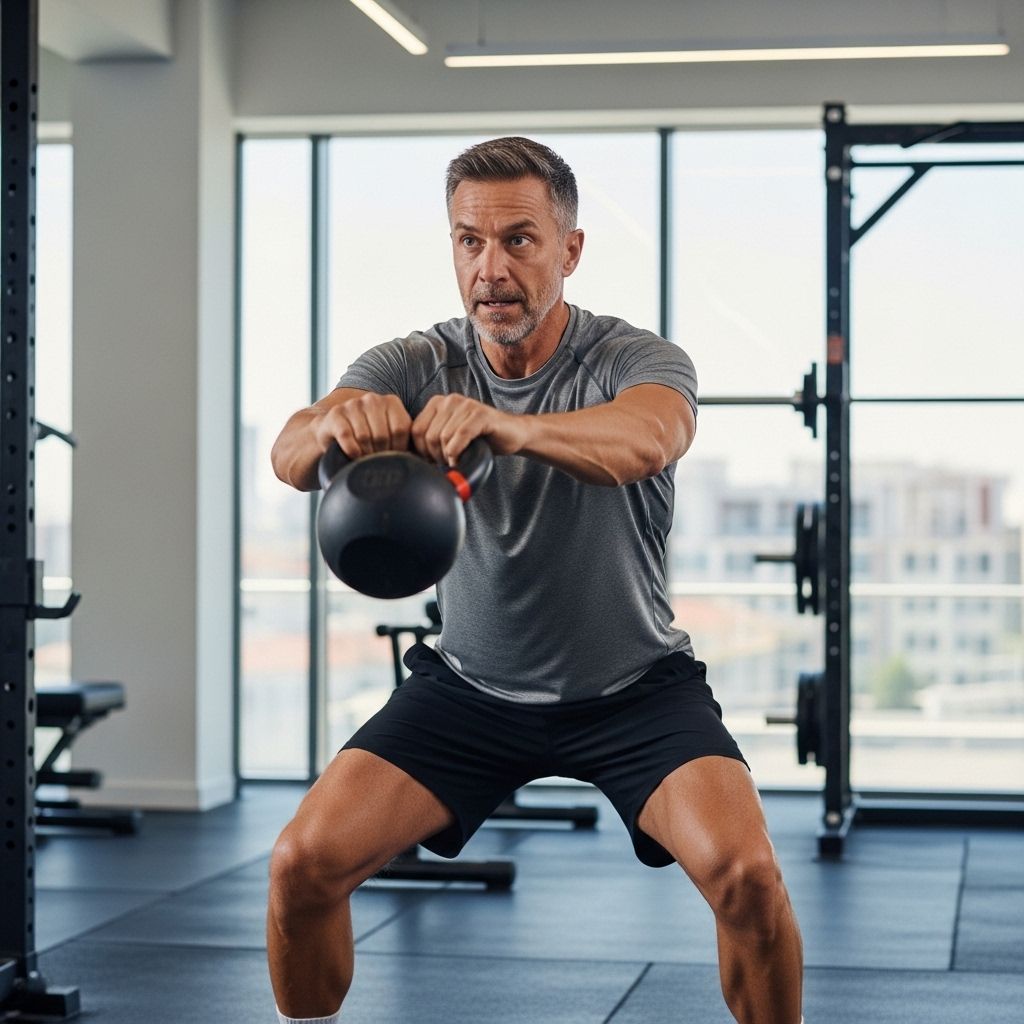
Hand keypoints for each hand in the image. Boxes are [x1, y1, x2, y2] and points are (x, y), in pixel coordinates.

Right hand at [313, 391, 411, 461]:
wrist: (334, 433)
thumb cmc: (369, 440)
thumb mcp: (390, 436)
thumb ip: (408, 443)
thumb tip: (423, 460)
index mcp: (391, 402)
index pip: (400, 429)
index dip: (397, 448)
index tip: (391, 456)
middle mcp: (372, 399)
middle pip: (382, 435)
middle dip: (380, 453)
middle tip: (376, 460)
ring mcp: (352, 404)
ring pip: (364, 437)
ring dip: (365, 453)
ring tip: (365, 457)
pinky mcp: (336, 414)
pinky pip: (347, 437)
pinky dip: (351, 451)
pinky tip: (353, 454)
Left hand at [411, 394, 528, 465]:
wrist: (512, 434)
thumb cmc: (480, 439)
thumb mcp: (449, 437)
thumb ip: (432, 440)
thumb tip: (411, 460)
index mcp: (437, 403)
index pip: (414, 431)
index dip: (421, 452)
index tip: (434, 462)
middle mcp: (449, 400)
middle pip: (428, 436)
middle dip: (435, 456)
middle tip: (447, 464)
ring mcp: (465, 405)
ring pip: (443, 437)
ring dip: (448, 456)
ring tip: (456, 461)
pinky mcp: (480, 414)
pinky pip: (460, 436)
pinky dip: (458, 453)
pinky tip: (461, 460)